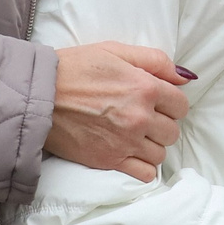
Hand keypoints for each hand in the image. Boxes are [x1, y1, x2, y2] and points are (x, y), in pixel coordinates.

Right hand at [45, 42, 191, 181]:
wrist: (38, 96)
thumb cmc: (74, 68)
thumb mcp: (115, 50)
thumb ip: (154, 61)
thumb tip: (185, 76)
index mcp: (145, 88)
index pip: (181, 105)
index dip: (171, 103)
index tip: (157, 103)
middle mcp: (140, 117)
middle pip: (172, 131)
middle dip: (161, 125)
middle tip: (143, 119)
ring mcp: (126, 142)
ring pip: (160, 154)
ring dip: (151, 146)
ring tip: (134, 136)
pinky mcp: (110, 160)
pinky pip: (145, 174)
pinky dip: (142, 167)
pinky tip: (130, 155)